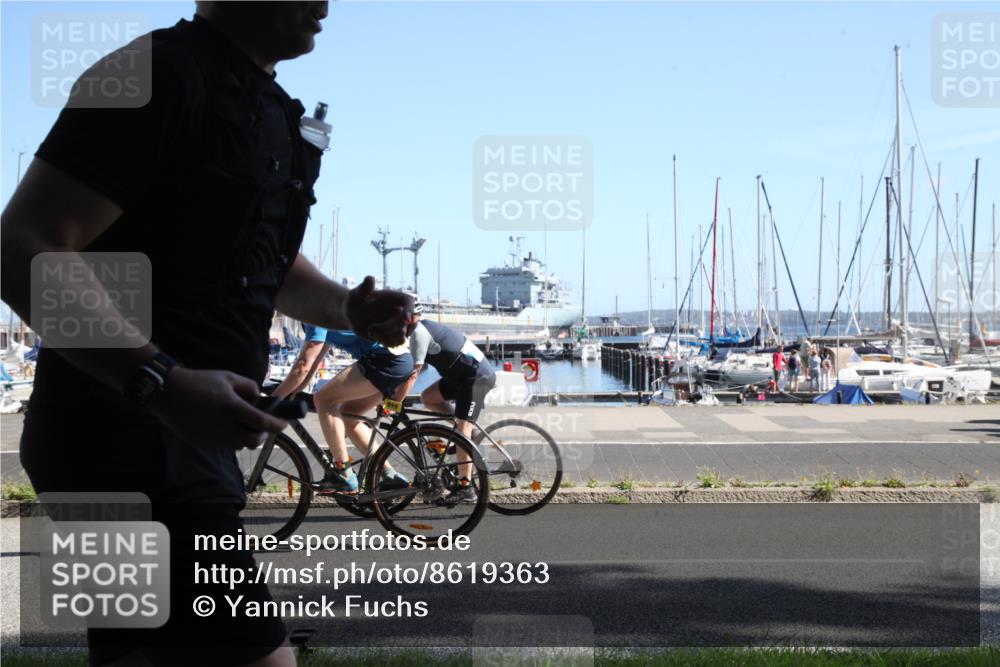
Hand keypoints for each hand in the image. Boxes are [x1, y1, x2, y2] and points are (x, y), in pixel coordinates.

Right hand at [150, 367, 286, 448]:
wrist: (168, 393)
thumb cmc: (199, 381)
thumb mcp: (228, 377)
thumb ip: (249, 387)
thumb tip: (259, 398)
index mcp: (232, 408)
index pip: (262, 423)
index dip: (277, 425)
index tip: (284, 424)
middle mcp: (224, 427)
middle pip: (253, 441)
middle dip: (262, 435)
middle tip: (262, 426)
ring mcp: (213, 438)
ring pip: (239, 446)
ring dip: (246, 438)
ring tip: (242, 424)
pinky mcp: (203, 443)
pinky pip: (224, 446)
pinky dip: (231, 439)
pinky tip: (225, 426)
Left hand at [345, 276, 415, 346]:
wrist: (352, 316)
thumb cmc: (354, 302)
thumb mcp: (356, 295)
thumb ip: (363, 288)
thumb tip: (370, 278)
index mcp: (395, 298)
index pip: (409, 302)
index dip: (410, 310)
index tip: (406, 319)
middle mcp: (400, 311)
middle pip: (406, 323)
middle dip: (388, 329)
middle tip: (370, 328)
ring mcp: (399, 324)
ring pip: (402, 336)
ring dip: (384, 337)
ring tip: (370, 331)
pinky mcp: (395, 335)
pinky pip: (397, 344)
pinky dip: (384, 342)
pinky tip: (374, 336)